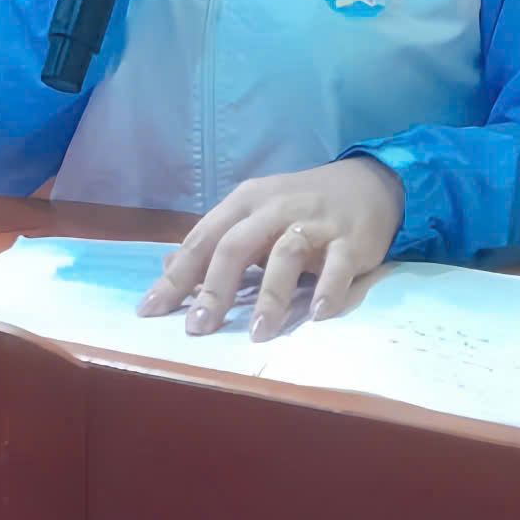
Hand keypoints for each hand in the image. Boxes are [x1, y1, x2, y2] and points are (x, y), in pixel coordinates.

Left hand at [138, 157, 405, 340]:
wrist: (369, 185)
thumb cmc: (300, 206)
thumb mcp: (254, 215)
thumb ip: (216, 242)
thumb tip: (169, 269)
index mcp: (246, 202)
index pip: (202, 239)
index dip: (176, 276)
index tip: (150, 312)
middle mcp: (275, 209)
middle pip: (236, 245)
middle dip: (214, 288)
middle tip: (198, 328)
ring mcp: (315, 224)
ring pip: (285, 255)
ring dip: (270, 296)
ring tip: (257, 334)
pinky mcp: (351, 241)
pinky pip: (338, 266)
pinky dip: (328, 290)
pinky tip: (317, 316)